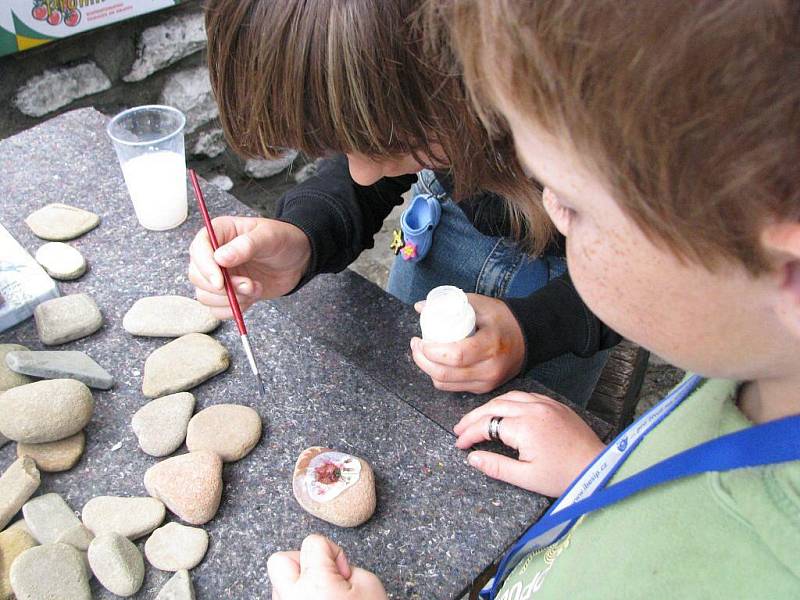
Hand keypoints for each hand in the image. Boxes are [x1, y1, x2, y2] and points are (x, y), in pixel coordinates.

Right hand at [188, 216, 311, 318]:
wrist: (298, 259)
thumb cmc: (283, 240)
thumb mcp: (268, 237)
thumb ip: (245, 246)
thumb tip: (220, 258)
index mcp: (219, 233)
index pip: (198, 250)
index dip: (205, 268)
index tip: (220, 282)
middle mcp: (214, 255)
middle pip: (196, 276)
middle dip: (222, 288)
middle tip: (247, 285)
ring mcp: (220, 276)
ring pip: (205, 296)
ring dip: (231, 299)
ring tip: (255, 288)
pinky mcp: (228, 293)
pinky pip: (217, 309)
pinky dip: (233, 310)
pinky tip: (251, 297)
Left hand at [268, 534, 387, 599]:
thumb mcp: (370, 585)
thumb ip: (348, 568)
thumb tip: (334, 569)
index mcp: (315, 584)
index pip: (313, 542)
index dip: (333, 552)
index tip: (344, 574)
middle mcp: (292, 598)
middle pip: (279, 560)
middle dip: (301, 563)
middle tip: (322, 577)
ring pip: (279, 585)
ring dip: (298, 585)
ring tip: (321, 598)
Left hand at [410, 294, 524, 393]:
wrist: (528, 336)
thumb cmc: (502, 318)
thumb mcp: (480, 304)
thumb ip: (451, 303)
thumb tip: (420, 306)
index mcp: (491, 345)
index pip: (455, 356)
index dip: (431, 351)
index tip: (420, 340)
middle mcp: (490, 368)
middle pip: (445, 374)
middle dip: (422, 360)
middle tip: (416, 345)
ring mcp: (487, 382)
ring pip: (446, 384)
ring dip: (428, 370)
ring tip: (422, 353)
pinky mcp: (483, 388)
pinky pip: (454, 387)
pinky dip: (440, 376)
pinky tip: (435, 363)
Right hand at [453, 391, 604, 496]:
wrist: (598, 468)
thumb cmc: (564, 476)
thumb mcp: (526, 478)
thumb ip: (496, 466)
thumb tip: (472, 458)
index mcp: (524, 427)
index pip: (486, 425)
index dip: (469, 434)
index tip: (460, 444)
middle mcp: (533, 409)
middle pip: (493, 406)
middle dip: (473, 417)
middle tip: (460, 429)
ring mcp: (545, 404)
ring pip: (509, 397)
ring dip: (489, 406)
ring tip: (476, 419)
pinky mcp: (555, 405)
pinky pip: (525, 396)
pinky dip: (509, 401)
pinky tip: (504, 410)